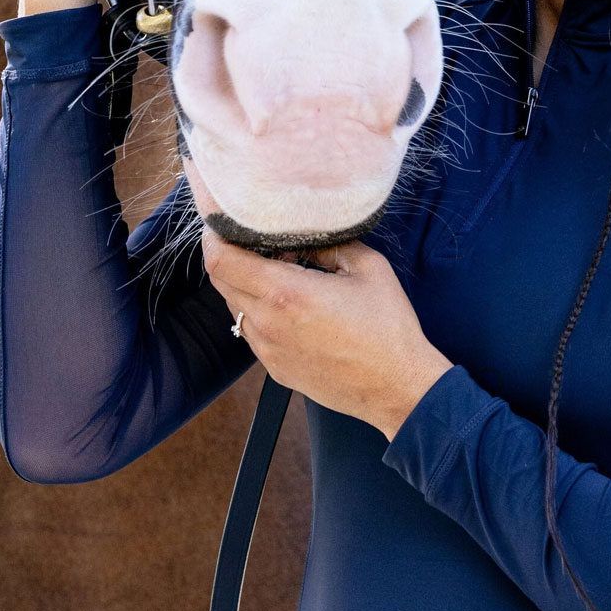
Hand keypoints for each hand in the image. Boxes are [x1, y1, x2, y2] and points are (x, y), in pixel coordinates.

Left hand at [200, 229, 450, 440]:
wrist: (397, 387)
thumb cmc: (388, 328)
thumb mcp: (368, 268)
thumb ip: (329, 244)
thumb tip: (304, 237)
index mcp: (287, 293)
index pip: (221, 261)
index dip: (214, 238)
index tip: (222, 223)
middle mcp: (268, 323)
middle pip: (221, 282)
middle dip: (229, 257)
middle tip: (255, 243)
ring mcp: (268, 350)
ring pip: (236, 307)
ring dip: (245, 286)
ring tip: (278, 275)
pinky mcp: (275, 369)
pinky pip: (252, 332)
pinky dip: (260, 312)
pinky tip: (290, 308)